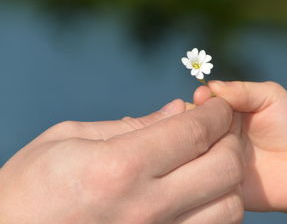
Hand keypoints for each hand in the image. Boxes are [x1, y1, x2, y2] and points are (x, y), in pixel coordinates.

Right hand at [0, 98, 245, 223]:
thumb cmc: (29, 188)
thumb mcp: (69, 140)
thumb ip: (131, 124)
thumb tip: (177, 109)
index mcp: (119, 167)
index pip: (193, 133)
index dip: (215, 113)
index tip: (217, 105)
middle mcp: (145, 208)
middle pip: (223, 168)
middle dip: (229, 140)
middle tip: (218, 129)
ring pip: (229, 208)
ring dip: (228, 179)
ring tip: (209, 162)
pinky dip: (215, 209)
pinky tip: (198, 194)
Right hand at [195, 81, 286, 222]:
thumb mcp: (272, 98)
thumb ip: (243, 90)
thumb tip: (211, 85)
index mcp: (224, 113)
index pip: (198, 105)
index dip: (197, 101)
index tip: (201, 98)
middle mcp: (215, 136)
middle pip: (189, 127)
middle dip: (190, 123)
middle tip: (201, 123)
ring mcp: (215, 160)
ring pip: (190, 151)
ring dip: (194, 147)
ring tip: (208, 145)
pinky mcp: (218, 184)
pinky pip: (200, 177)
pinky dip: (199, 170)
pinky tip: (208, 167)